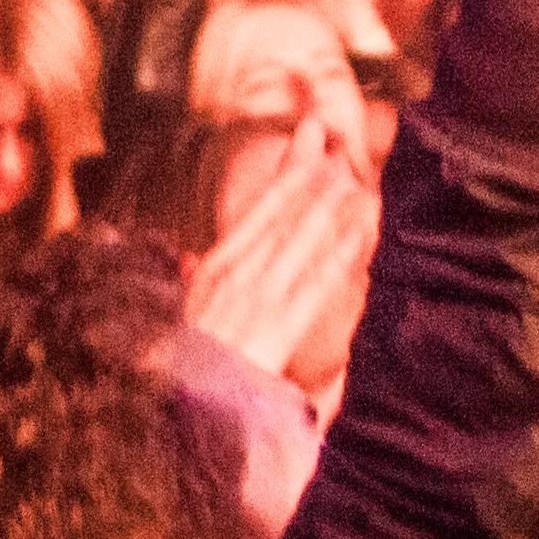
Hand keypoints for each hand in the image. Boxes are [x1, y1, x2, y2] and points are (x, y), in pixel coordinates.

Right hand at [182, 114, 377, 383]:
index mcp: (215, 267)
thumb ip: (185, 283)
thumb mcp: (175, 315)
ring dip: (330, 196)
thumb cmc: (181, 364)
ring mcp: (263, 293)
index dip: (286, 168)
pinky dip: (344, 245)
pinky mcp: (284, 320)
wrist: (184, 405)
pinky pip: (321, 276)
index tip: (306, 136)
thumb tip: (187, 260)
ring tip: (353, 167)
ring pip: (302, 232)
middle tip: (332, 133)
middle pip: (282, 208)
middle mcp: (239, 271)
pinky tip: (364, 222)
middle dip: (309, 167)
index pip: (259, 206)